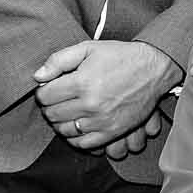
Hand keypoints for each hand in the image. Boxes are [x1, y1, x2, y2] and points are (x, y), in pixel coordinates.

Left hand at [33, 39, 179, 150]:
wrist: (154, 69)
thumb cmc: (121, 56)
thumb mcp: (89, 48)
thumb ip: (59, 60)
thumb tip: (37, 77)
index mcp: (82, 82)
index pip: (44, 96)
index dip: (43, 91)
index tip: (50, 87)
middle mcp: (90, 104)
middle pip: (52, 114)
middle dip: (50, 106)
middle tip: (58, 99)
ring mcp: (101, 121)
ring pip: (64, 131)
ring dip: (60, 122)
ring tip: (67, 111)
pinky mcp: (112, 131)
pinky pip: (84, 144)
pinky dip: (75, 138)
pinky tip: (77, 126)